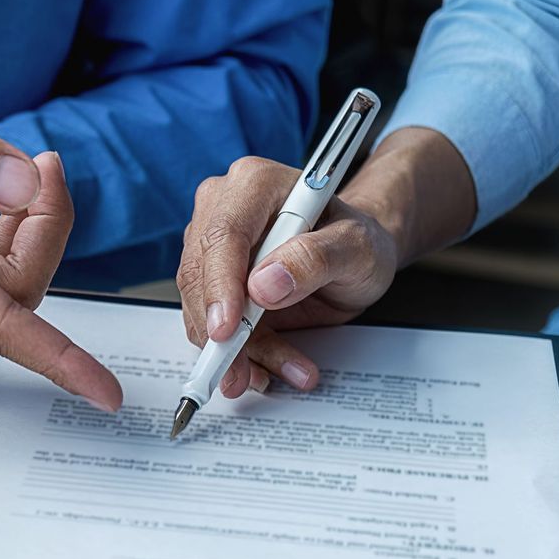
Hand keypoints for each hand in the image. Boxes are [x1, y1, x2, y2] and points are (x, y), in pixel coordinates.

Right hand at [176, 156, 397, 397]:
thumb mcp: (358, 247)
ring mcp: (212, 246)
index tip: (227, 330)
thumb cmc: (357, 241)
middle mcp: (223, 208)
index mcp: (255, 184)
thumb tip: (265, 284)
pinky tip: (262, 368)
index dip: (220, 287)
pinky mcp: (212, 280)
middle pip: (201, 276)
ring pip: (201, 307)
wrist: (354, 257)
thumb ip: (317, 258)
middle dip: (220, 334)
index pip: (223, 235)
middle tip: (240, 372)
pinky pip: (211, 324)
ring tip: (265, 375)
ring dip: (231, 352)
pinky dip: (237, 354)